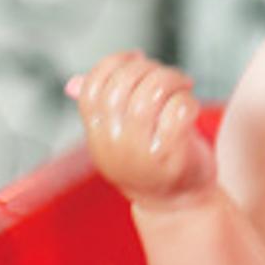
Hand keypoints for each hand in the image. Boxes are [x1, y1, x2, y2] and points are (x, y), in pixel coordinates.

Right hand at [67, 51, 215, 205]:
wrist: (178, 206)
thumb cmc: (152, 162)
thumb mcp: (120, 135)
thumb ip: (101, 108)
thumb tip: (74, 83)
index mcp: (97, 135)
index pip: (93, 87)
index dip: (115, 62)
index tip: (138, 57)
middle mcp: (113, 145)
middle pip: (122, 85)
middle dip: (150, 68)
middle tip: (168, 74)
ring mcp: (139, 153)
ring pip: (150, 95)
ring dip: (172, 80)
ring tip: (183, 85)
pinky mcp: (169, 157)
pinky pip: (177, 112)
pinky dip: (188, 101)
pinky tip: (190, 106)